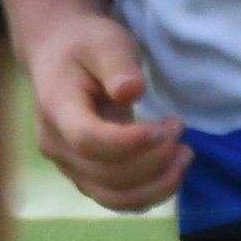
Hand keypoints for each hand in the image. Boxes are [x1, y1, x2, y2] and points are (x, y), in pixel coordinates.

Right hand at [25, 9, 181, 211]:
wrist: (59, 59)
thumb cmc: (85, 46)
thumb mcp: (105, 41)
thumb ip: (118, 64)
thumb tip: (132, 91)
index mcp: (56, 107)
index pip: (88, 140)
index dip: (130, 142)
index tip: (167, 126)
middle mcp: (56, 145)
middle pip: (106, 174)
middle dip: (154, 160)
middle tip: (180, 128)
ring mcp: (68, 167)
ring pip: (113, 197)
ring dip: (157, 184)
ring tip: (185, 154)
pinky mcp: (84, 177)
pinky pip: (117, 200)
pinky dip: (150, 193)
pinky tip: (172, 170)